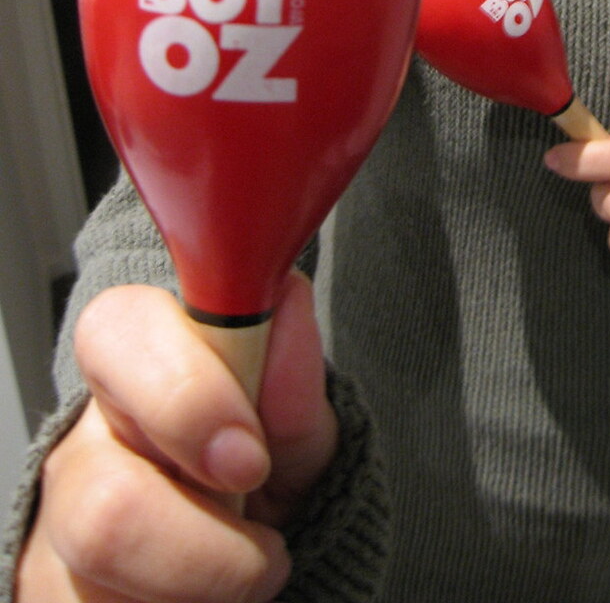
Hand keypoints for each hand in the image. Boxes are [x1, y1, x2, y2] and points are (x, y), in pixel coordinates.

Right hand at [16, 269, 336, 602]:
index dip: (186, 398)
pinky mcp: (43, 593)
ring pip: (101, 583)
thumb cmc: (267, 460)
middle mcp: (83, 443)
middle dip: (201, 545)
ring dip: (203, 593)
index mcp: (140, 363)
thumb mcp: (300, 425)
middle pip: (103, 500)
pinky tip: (203, 596)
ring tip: (246, 573)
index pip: (118, 335)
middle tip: (266, 548)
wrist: (250, 541)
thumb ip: (292, 378)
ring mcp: (52, 531)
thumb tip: (286, 301)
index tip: (251, 458)